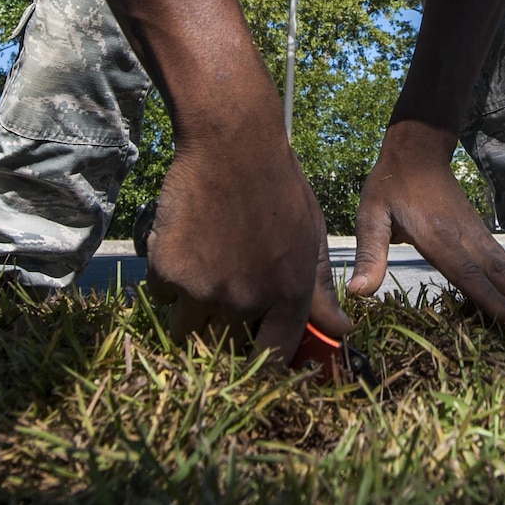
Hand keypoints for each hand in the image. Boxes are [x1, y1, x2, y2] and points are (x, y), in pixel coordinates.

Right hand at [143, 140, 352, 357]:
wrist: (231, 145)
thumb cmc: (278, 187)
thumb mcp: (311, 239)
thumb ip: (321, 292)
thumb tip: (342, 330)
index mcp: (287, 295)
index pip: (272, 358)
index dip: (261, 360)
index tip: (252, 349)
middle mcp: (245, 300)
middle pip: (223, 347)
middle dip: (222, 332)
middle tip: (222, 295)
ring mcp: (203, 289)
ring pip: (186, 328)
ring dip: (190, 311)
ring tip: (201, 271)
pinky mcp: (168, 271)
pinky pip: (161, 296)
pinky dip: (168, 280)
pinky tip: (184, 246)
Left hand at [346, 120, 504, 329]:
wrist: (416, 150)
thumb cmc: (389, 187)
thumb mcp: (370, 217)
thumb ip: (369, 255)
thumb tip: (358, 294)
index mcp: (437, 235)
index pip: (467, 272)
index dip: (492, 299)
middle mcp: (464, 237)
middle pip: (499, 273)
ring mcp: (476, 234)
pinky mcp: (480, 234)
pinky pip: (504, 261)